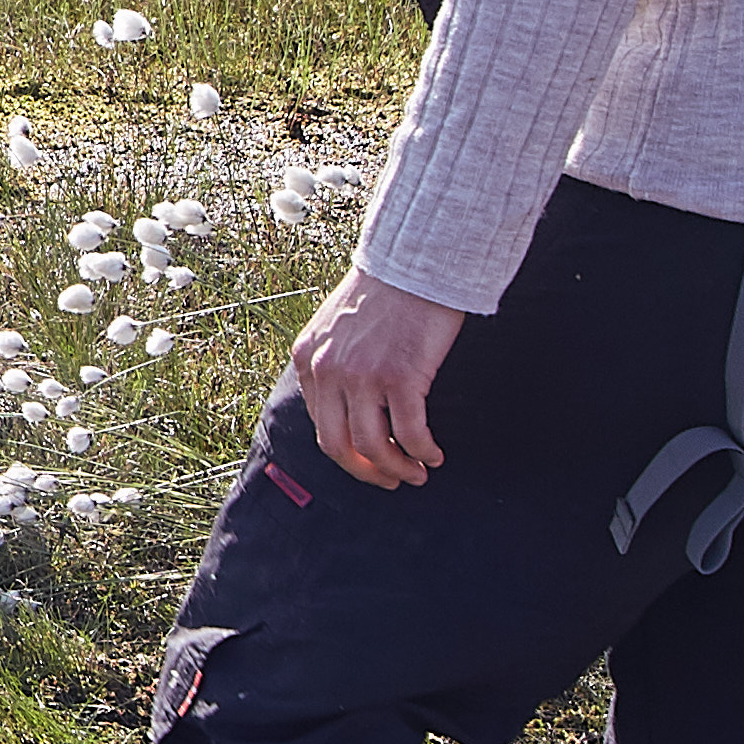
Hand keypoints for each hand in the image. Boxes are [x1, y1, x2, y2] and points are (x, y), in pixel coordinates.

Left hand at [285, 265, 465, 490]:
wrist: (415, 261)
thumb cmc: (386, 294)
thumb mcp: (337, 327)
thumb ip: (332, 363)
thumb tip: (345, 406)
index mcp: (309, 360)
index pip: (320, 426)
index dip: (346, 455)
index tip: (369, 464)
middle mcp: (328, 371)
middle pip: (338, 446)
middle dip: (366, 472)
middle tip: (390, 481)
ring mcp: (362, 376)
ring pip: (372, 446)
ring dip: (397, 469)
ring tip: (417, 473)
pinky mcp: (400, 376)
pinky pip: (409, 433)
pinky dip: (422, 452)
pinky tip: (434, 456)